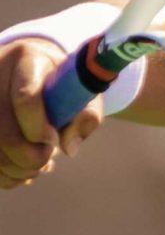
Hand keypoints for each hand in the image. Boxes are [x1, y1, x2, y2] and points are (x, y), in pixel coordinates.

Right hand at [2, 37, 104, 191]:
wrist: (23, 70)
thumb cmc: (57, 82)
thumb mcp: (78, 87)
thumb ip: (85, 114)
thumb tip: (69, 148)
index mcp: (26, 60)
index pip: (26, 98)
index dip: (39, 128)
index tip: (52, 142)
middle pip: (3, 131)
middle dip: (28, 157)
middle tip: (45, 160)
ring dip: (15, 170)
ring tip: (35, 168)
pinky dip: (3, 175)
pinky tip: (18, 170)